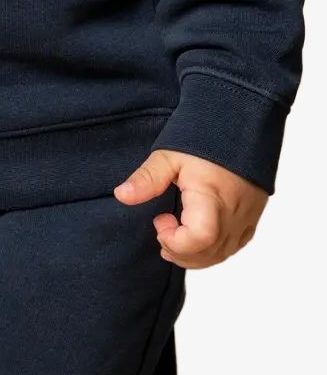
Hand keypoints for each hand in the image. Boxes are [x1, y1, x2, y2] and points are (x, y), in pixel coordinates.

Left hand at [112, 148, 268, 269]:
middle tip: (162, 228)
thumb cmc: (204, 136)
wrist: (241, 119)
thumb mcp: (169, 155)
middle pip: (208, 253)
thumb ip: (147, 178)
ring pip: (222, 254)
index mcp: (212, 195)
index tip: (160, 220)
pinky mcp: (253, 215)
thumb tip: (121, 195)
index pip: (200, 238)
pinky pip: (235, 246)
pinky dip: (213, 250)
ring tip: (174, 235)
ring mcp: (247, 215)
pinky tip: (197, 238)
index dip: (175, 241)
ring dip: (195, 254)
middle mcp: (234, 211)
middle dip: (179, 251)